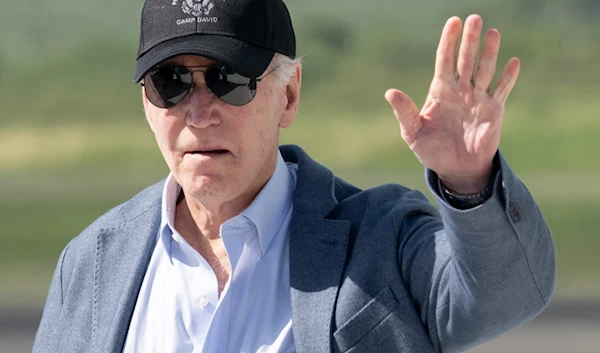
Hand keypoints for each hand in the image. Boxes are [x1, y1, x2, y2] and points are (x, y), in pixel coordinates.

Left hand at [385, 15, 519, 193]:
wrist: (455, 169)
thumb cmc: (431, 150)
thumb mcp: (412, 132)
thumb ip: (404, 112)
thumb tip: (390, 92)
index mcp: (440, 91)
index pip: (445, 60)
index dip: (448, 41)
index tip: (453, 22)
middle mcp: (460, 90)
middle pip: (466, 60)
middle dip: (470, 40)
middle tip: (474, 18)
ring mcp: (478, 98)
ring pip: (485, 70)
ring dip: (489, 52)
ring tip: (493, 33)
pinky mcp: (494, 110)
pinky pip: (501, 90)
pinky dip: (508, 77)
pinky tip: (513, 62)